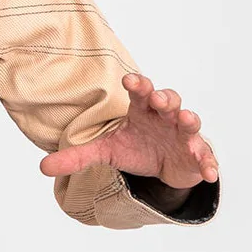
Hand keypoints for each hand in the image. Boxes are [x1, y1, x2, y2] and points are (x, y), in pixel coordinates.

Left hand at [39, 72, 218, 187]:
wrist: (163, 168)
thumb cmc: (136, 148)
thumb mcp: (105, 152)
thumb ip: (76, 157)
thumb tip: (42, 167)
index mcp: (142, 111)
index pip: (140, 92)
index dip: (137, 85)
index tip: (130, 80)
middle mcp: (164, 117)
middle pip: (168, 100)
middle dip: (164, 97)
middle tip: (158, 98)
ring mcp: (183, 134)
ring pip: (189, 121)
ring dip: (188, 119)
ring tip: (185, 119)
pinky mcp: (196, 154)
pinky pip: (204, 156)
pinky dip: (207, 163)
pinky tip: (209, 172)